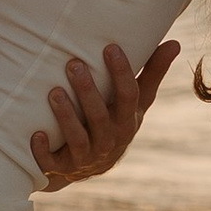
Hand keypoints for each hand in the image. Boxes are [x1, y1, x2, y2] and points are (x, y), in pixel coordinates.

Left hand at [31, 39, 177, 190]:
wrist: (89, 166)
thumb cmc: (115, 122)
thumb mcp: (136, 103)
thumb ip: (152, 73)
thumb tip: (175, 42)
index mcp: (127, 121)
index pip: (129, 96)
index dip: (122, 73)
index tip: (111, 47)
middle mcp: (109, 140)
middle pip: (100, 117)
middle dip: (88, 92)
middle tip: (74, 64)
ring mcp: (86, 157)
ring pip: (78, 138)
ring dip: (66, 116)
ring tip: (54, 91)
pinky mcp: (62, 169)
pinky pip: (52, 163)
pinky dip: (43, 152)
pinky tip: (35, 135)